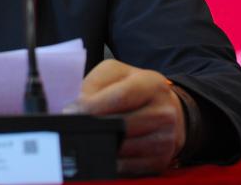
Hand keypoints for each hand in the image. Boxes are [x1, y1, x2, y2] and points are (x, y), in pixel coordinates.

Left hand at [64, 59, 184, 176]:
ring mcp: (166, 139)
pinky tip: (103, 149)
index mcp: (152, 84)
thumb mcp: (115, 73)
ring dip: (101, 144)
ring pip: (124, 148)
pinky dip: (112, 160)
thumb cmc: (134, 88)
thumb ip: (94, 84)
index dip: (94, 106)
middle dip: (94, 126)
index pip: (121, 97)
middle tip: (75, 125)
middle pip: (122, 125)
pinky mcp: (161, 160)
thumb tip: (76, 109)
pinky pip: (129, 166)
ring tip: (89, 135)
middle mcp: (164, 112)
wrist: (167, 108)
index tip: (73, 111)